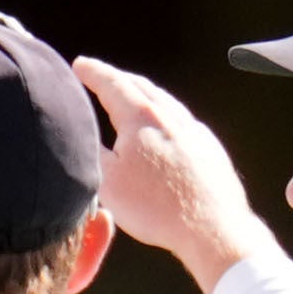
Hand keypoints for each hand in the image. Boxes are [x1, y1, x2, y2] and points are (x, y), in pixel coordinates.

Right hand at [72, 58, 267, 290]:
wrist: (211, 227)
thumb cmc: (159, 208)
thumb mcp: (109, 183)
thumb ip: (93, 153)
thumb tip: (84, 138)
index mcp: (143, 118)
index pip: (113, 84)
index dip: (93, 73)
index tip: (81, 65)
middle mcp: (172, 116)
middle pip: (141, 87)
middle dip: (118, 79)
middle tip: (102, 77)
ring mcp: (194, 130)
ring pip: (164, 102)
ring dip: (143, 95)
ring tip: (130, 99)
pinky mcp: (209, 148)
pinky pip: (181, 121)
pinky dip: (164, 116)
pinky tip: (162, 130)